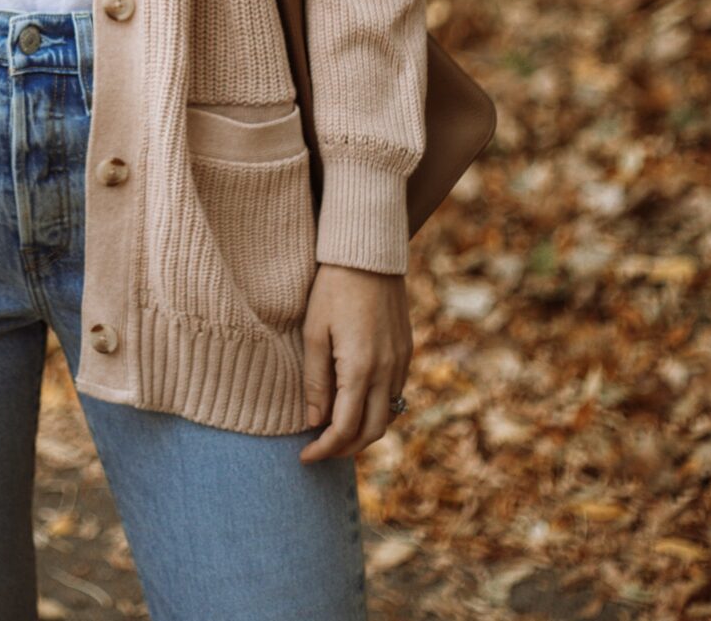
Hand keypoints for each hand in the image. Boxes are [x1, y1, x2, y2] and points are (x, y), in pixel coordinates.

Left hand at [299, 263, 412, 461]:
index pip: (345, 429)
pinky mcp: (406, 350)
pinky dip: (376, 409)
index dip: (324, 450)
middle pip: (372, 432)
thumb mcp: (314, 332)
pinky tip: (355, 403)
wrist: (368, 252)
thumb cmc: (332, 288)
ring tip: (334, 431)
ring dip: (363, 431)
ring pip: (388, 415)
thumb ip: (314, 381)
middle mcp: (387, 370)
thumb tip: (314, 422)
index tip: (303, 457)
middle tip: (319, 451)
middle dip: (345, 449)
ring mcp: (401, 361)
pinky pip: (395, 393)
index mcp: (361, 368)